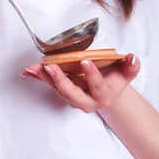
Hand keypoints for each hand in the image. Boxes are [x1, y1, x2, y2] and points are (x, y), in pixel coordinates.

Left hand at [20, 54, 139, 112]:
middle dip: (60, 81)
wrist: (107, 94)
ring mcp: (71, 97)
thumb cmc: (114, 81)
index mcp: (102, 95)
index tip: (85, 60)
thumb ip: (130, 67)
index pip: (97, 85)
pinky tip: (27, 71)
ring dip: (44, 78)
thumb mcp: (125, 74)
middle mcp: (85, 101)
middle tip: (51, 67)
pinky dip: (37, 77)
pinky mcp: (61, 91)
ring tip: (34, 67)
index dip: (91, 74)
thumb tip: (132, 57)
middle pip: (71, 93)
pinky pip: (48, 84)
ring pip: (57, 89)